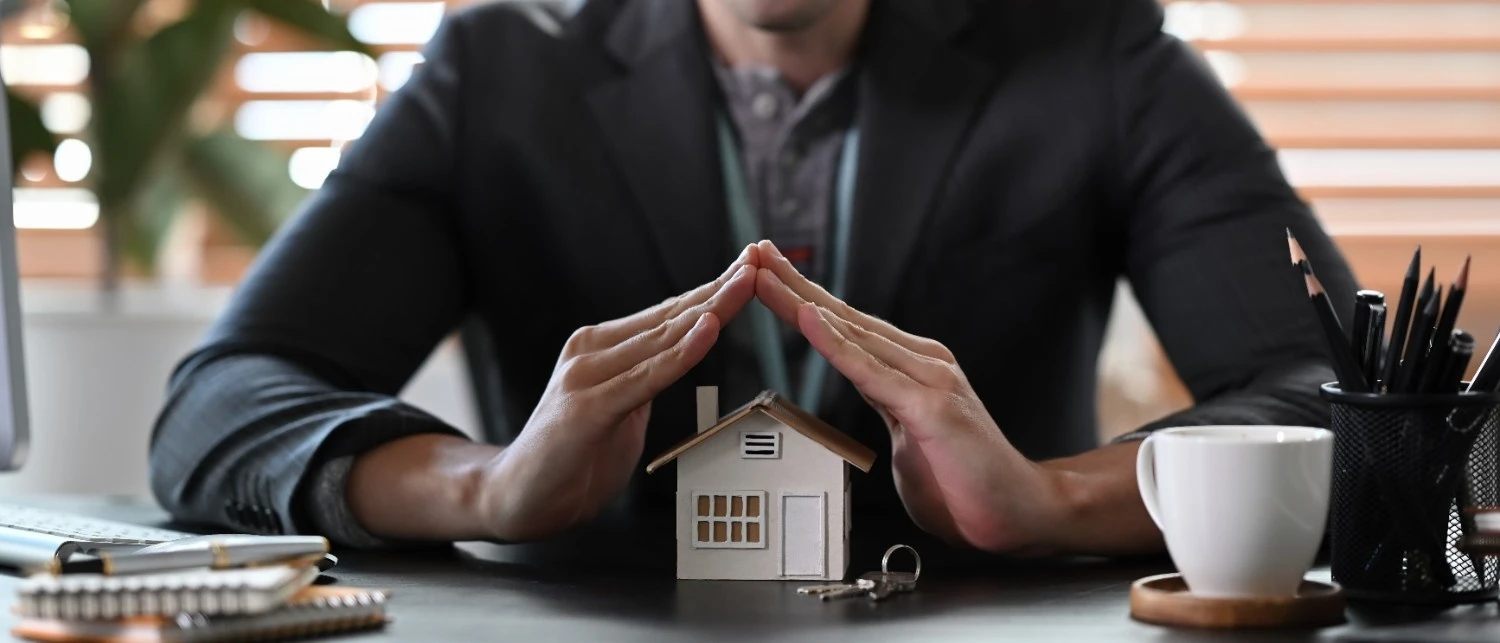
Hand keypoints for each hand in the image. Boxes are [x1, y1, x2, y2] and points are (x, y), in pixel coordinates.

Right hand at [479, 245, 759, 540]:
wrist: (515, 498)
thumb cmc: (570, 457)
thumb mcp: (620, 409)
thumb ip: (644, 380)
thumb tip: (680, 357)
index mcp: (601, 347)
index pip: (668, 314)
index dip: (712, 290)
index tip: (750, 266)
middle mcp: (592, 352)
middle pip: (671, 316)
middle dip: (720, 287)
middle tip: (759, 258)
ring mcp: (587, 376)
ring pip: (664, 338)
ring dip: (711, 308)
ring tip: (746, 281)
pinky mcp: (587, 408)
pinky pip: (647, 377)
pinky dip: (682, 353)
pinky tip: (709, 329)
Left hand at [753, 241, 1065, 553]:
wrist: (1020, 512)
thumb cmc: (965, 481)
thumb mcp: (909, 436)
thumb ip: (885, 405)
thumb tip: (862, 392)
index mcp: (911, 369)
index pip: (846, 327)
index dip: (804, 298)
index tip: (768, 274)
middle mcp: (920, 363)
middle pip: (844, 317)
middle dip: (794, 283)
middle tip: (754, 252)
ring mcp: (928, 381)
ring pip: (852, 334)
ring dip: (802, 302)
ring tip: (764, 274)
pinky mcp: (931, 407)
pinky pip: (871, 372)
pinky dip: (835, 344)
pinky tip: (809, 319)